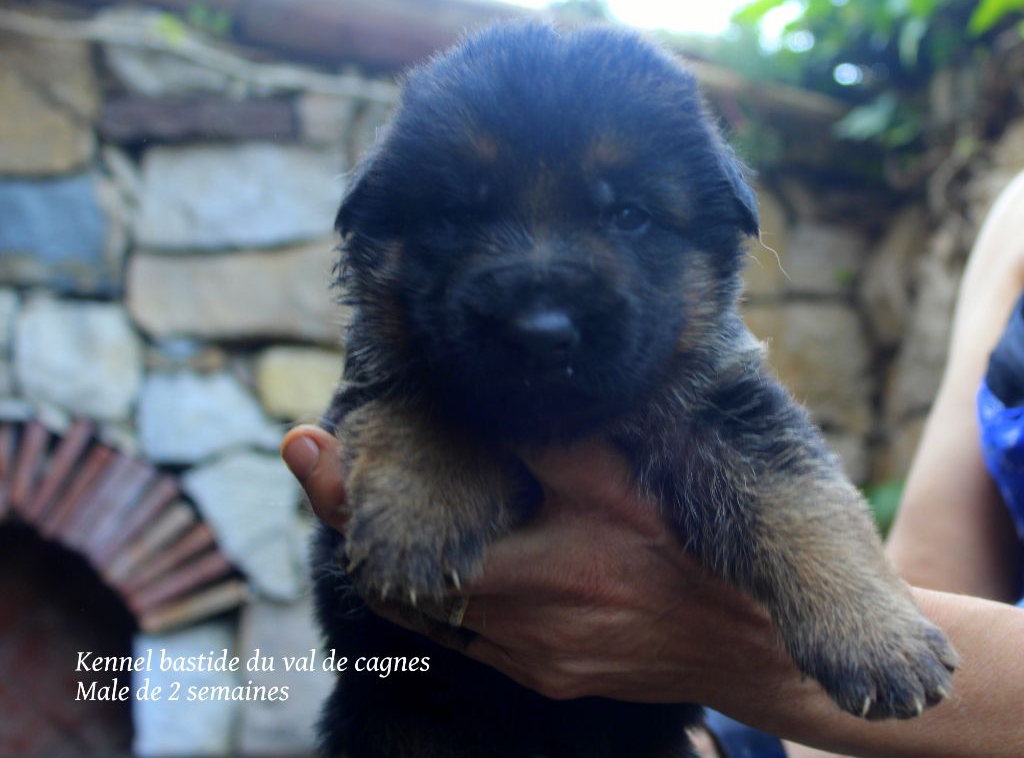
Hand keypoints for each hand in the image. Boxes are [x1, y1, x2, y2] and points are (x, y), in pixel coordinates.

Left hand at [280, 425, 775, 706]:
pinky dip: (446, 591)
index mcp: (541, 576)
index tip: (300, 442)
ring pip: (431, 613)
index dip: (340, 497)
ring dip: (402, 559)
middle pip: (401, 586)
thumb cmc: (700, 558)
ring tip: (388, 505)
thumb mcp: (632, 483)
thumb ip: (558, 439)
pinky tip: (460, 552)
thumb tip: (495, 389)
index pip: (406, 544)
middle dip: (360, 528)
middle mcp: (524, 629)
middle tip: (335, 472)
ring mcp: (532, 659)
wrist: (757, 651)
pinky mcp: (547, 674)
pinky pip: (470, 637)